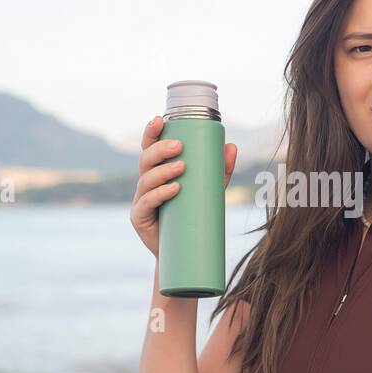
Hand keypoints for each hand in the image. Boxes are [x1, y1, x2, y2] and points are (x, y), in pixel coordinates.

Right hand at [129, 115, 237, 257]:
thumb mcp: (210, 190)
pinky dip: (159, 194)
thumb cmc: (193, 216)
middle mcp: (145, 183)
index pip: (149, 147)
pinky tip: (174, 189)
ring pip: (145, 180)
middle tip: (179, 146)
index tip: (159, 119)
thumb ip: (220, 170)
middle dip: (159, 150)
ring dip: (162, 171)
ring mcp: (140, 200)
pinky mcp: (139, 219)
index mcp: (157, 171)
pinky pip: (146, 203)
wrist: (184, 253)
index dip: (151, 132)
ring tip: (182, 167)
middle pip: (145, 160)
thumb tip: (232, 146)